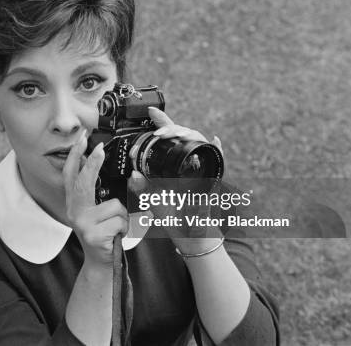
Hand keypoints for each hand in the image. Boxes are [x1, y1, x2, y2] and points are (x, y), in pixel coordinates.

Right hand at [63, 130, 128, 267]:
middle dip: (92, 163)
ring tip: (118, 227)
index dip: (75, 156)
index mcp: (75, 203)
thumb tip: (129, 174)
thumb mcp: (104, 213)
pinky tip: (118, 236)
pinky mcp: (93, 234)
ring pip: (114, 206)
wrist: (103, 264)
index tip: (82, 140)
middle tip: (99, 148)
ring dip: (124, 216)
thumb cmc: (106, 235)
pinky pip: (120, 221)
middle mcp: (74, 211)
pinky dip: (126, 228)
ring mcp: (82, 223)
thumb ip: (106, 195)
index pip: (71, 175)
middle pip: (83, 182)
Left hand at [131, 108, 222, 254]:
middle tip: (159, 131)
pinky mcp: (213, 179)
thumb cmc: (174, 220)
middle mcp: (186, 164)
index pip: (166, 139)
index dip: (161, 122)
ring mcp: (200, 170)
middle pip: (183, 135)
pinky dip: (216, 149)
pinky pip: (217, 160)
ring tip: (175, 134)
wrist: (192, 238)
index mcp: (172, 166)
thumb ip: (143, 189)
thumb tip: (133, 174)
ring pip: (197, 142)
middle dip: (171, 127)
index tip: (151, 112)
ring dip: (187, 134)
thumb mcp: (153, 202)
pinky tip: (213, 140)